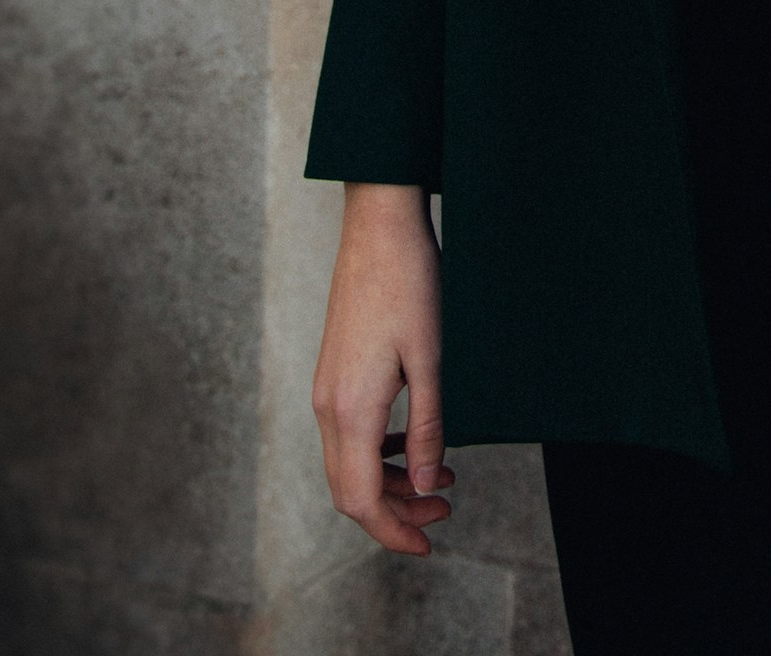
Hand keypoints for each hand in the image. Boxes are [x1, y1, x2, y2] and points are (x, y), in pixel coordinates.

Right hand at [311, 183, 454, 555]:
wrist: (377, 226)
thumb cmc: (409, 283)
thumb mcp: (429, 359)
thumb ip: (428, 427)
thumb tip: (428, 484)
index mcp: (350, 410)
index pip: (362, 500)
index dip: (394, 531)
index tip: (430, 542)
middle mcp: (328, 407)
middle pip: (350, 492)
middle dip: (396, 512)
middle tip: (445, 510)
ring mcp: (325, 389)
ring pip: (347, 464)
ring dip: (389, 483)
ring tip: (439, 480)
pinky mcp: (333, 373)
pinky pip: (347, 435)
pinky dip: (378, 453)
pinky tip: (412, 442)